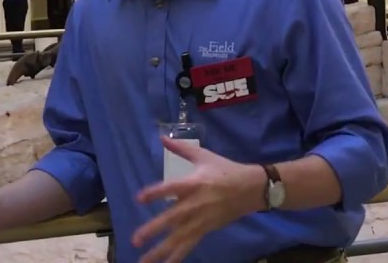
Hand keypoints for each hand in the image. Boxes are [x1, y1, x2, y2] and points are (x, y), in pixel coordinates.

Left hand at [131, 137, 266, 262]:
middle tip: (135, 239)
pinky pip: (189, 245)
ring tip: (143, 260)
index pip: (171, 188)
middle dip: (153, 229)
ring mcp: (201, 220)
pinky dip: (177, 256)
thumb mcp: (204, 156)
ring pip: (178, 238)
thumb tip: (162, 137)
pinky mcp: (205, 229)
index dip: (155, 193)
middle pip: (172, 219)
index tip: (139, 198)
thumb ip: (181, 149)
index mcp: (194, 183)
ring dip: (160, 250)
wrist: (251, 189)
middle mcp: (196, 204)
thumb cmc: (226, 170)